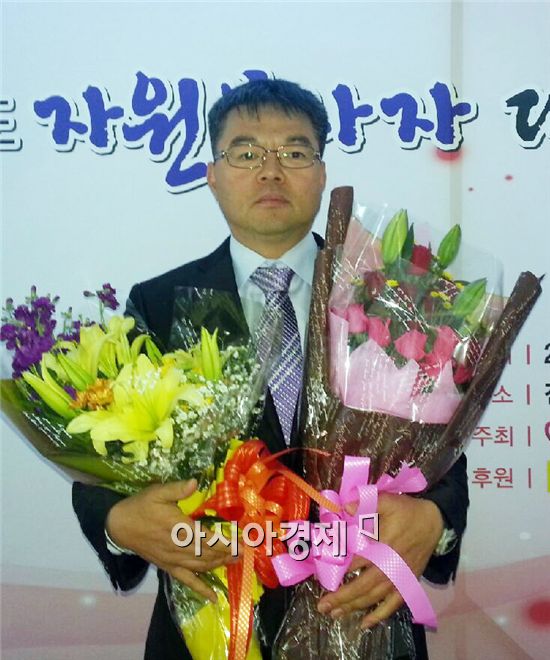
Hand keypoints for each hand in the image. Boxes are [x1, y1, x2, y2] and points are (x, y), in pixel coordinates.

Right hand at [106, 480, 239, 601]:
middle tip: (244, 551)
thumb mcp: (157, 492)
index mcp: (178, 528)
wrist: (119, 526)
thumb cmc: (141, 506)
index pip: (207, 538)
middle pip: (208, 554)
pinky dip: (201, 589)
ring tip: (235, 562)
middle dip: (228, 553)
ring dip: (219, 565)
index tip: (241, 542)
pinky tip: (213, 598)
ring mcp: (173, 560)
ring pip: (201, 566)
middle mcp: (178, 547)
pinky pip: (187, 581)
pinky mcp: (168, 567)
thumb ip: (177, 489)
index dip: (226, 542)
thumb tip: (194, 483)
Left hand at [317, 493, 443, 627]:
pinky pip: (393, 604)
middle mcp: (391, 566)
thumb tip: (345, 508)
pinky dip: (379, 615)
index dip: (339, 569)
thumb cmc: (407, 511)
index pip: (357, 561)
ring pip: (374, 597)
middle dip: (342, 597)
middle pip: (363, 586)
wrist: (433, 521)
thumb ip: (366, 503)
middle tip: (322, 605)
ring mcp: (399, 577)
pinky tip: (365, 624)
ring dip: (354, 607)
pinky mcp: (407, 583)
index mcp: (384, 546)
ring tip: (335, 614)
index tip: (320, 576)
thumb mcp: (388, 500)